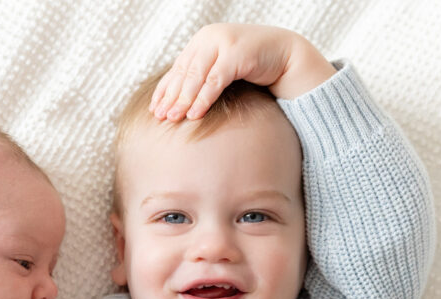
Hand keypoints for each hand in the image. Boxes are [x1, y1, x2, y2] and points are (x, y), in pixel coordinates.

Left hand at [150, 24, 336, 120]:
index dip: (165, 89)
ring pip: (196, 76)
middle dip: (171, 97)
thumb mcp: (222, 68)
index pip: (178, 68)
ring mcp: (223, 43)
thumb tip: (177, 101)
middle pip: (184, 72)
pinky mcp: (236, 53)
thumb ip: (202, 77)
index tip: (154, 110)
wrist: (286, 55)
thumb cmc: (252, 65)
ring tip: (173, 119)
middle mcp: (209, 38)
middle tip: (160, 118)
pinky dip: (203, 98)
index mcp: (202, 40)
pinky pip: (215, 80)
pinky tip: (194, 114)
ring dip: (183, 100)